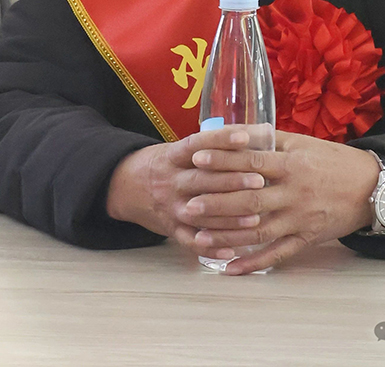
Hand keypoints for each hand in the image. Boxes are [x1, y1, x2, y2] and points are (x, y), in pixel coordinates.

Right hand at [106, 127, 265, 262]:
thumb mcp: (178, 149)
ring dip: (228, 218)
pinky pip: (191, 242)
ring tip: (256, 217)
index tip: (245, 138)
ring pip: (200, 215)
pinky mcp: (171, 230)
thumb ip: (211, 145)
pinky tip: (232, 251)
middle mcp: (170, 181)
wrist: (124, 186)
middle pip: (201, 180)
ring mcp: (170, 208)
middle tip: (259, 180)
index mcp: (172, 156)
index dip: (220, 140)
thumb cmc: (165, 163)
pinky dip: (211, 248)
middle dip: (231, 181)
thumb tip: (257, 133)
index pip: (197, 144)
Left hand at [180, 130, 380, 273]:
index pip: (251, 162)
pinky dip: (252, 264)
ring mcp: (299, 219)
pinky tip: (230, 269)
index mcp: (291, 164)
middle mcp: (293, 193)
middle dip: (216, 204)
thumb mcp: (303, 143)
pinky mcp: (306, 239)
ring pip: (258, 232)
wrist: (371, 187)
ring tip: (199, 239)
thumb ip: (271, 139)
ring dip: (227, 237)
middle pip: (249, 201)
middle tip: (189, 204)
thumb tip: (237, 132)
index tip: (197, 158)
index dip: (223, 160)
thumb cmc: (332, 161)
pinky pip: (276, 255)